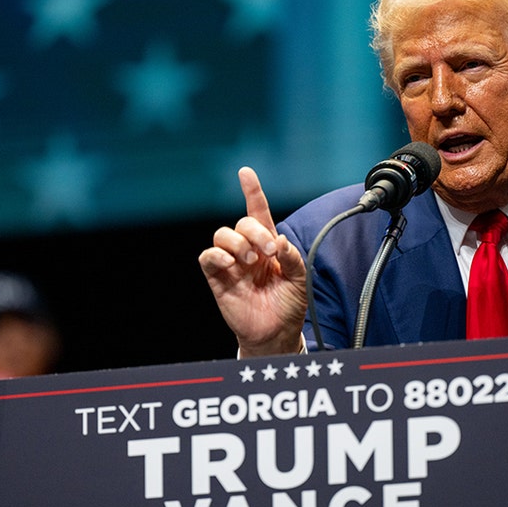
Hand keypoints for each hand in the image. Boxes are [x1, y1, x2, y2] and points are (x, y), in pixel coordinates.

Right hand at [198, 167, 307, 356]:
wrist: (276, 333)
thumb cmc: (288, 305)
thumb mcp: (300, 279)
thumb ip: (292, 257)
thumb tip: (279, 242)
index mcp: (268, 245)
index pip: (258, 212)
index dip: (251, 191)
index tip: (245, 173)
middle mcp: (248, 250)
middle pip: (243, 223)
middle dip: (256, 231)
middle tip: (268, 252)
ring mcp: (231, 263)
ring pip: (222, 235)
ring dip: (238, 242)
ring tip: (251, 261)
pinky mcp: (218, 278)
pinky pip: (207, 257)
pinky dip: (217, 255)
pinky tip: (232, 263)